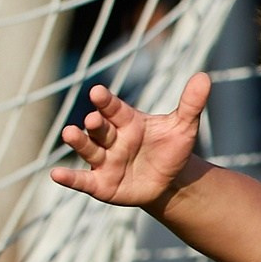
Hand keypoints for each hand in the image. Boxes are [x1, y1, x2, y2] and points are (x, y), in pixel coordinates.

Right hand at [51, 72, 210, 207]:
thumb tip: (204, 77)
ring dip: (78, 142)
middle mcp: (111, 138)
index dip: (106, 101)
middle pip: (99, 129)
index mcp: (127, 121)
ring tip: (70, 133)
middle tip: (92, 119)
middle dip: (95, 124)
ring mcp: (103, 160)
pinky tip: (56, 174)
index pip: (114, 108)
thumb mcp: (184, 127)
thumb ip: (190, 104)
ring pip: (88, 149)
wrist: (170, 181)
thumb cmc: (171, 149)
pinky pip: (82, 180)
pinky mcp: (100, 184)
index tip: (98, 93)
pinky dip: (69, 178)